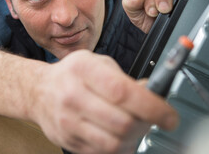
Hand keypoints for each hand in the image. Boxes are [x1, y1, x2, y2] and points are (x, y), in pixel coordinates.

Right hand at [31, 50, 177, 153]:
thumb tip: (152, 94)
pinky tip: (119, 135)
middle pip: (122, 123)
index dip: (152, 106)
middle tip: (154, 119)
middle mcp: (72, 95)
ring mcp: (67, 121)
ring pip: (113, 143)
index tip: (169, 116)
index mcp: (83, 69)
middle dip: (147, 124)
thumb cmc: (72, 75)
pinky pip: (101, 153)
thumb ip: (125, 79)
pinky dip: (118, 147)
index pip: (123, 92)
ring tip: (135, 127)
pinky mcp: (66, 140)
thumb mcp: (98, 63)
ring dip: (133, 138)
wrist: (39, 91)